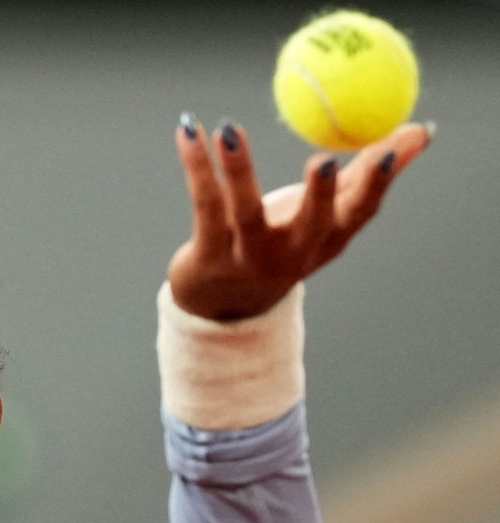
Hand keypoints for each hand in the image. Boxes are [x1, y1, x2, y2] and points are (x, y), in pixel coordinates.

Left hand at [167, 115, 432, 320]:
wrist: (220, 304)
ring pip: (245, 212)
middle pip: (310, 225)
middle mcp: (291, 254)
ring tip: (228, 129)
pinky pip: (204, 204)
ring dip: (238, 169)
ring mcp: (248, 258)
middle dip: (320, 196)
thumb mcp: (325, 215)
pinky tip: (189, 131)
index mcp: (325, 241)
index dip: (376, 185)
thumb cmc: (280, 243)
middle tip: (325, 160)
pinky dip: (196, 166)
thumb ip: (367, 175)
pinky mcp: (208, 257)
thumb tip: (421, 131)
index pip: (358, 214)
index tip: (389, 149)